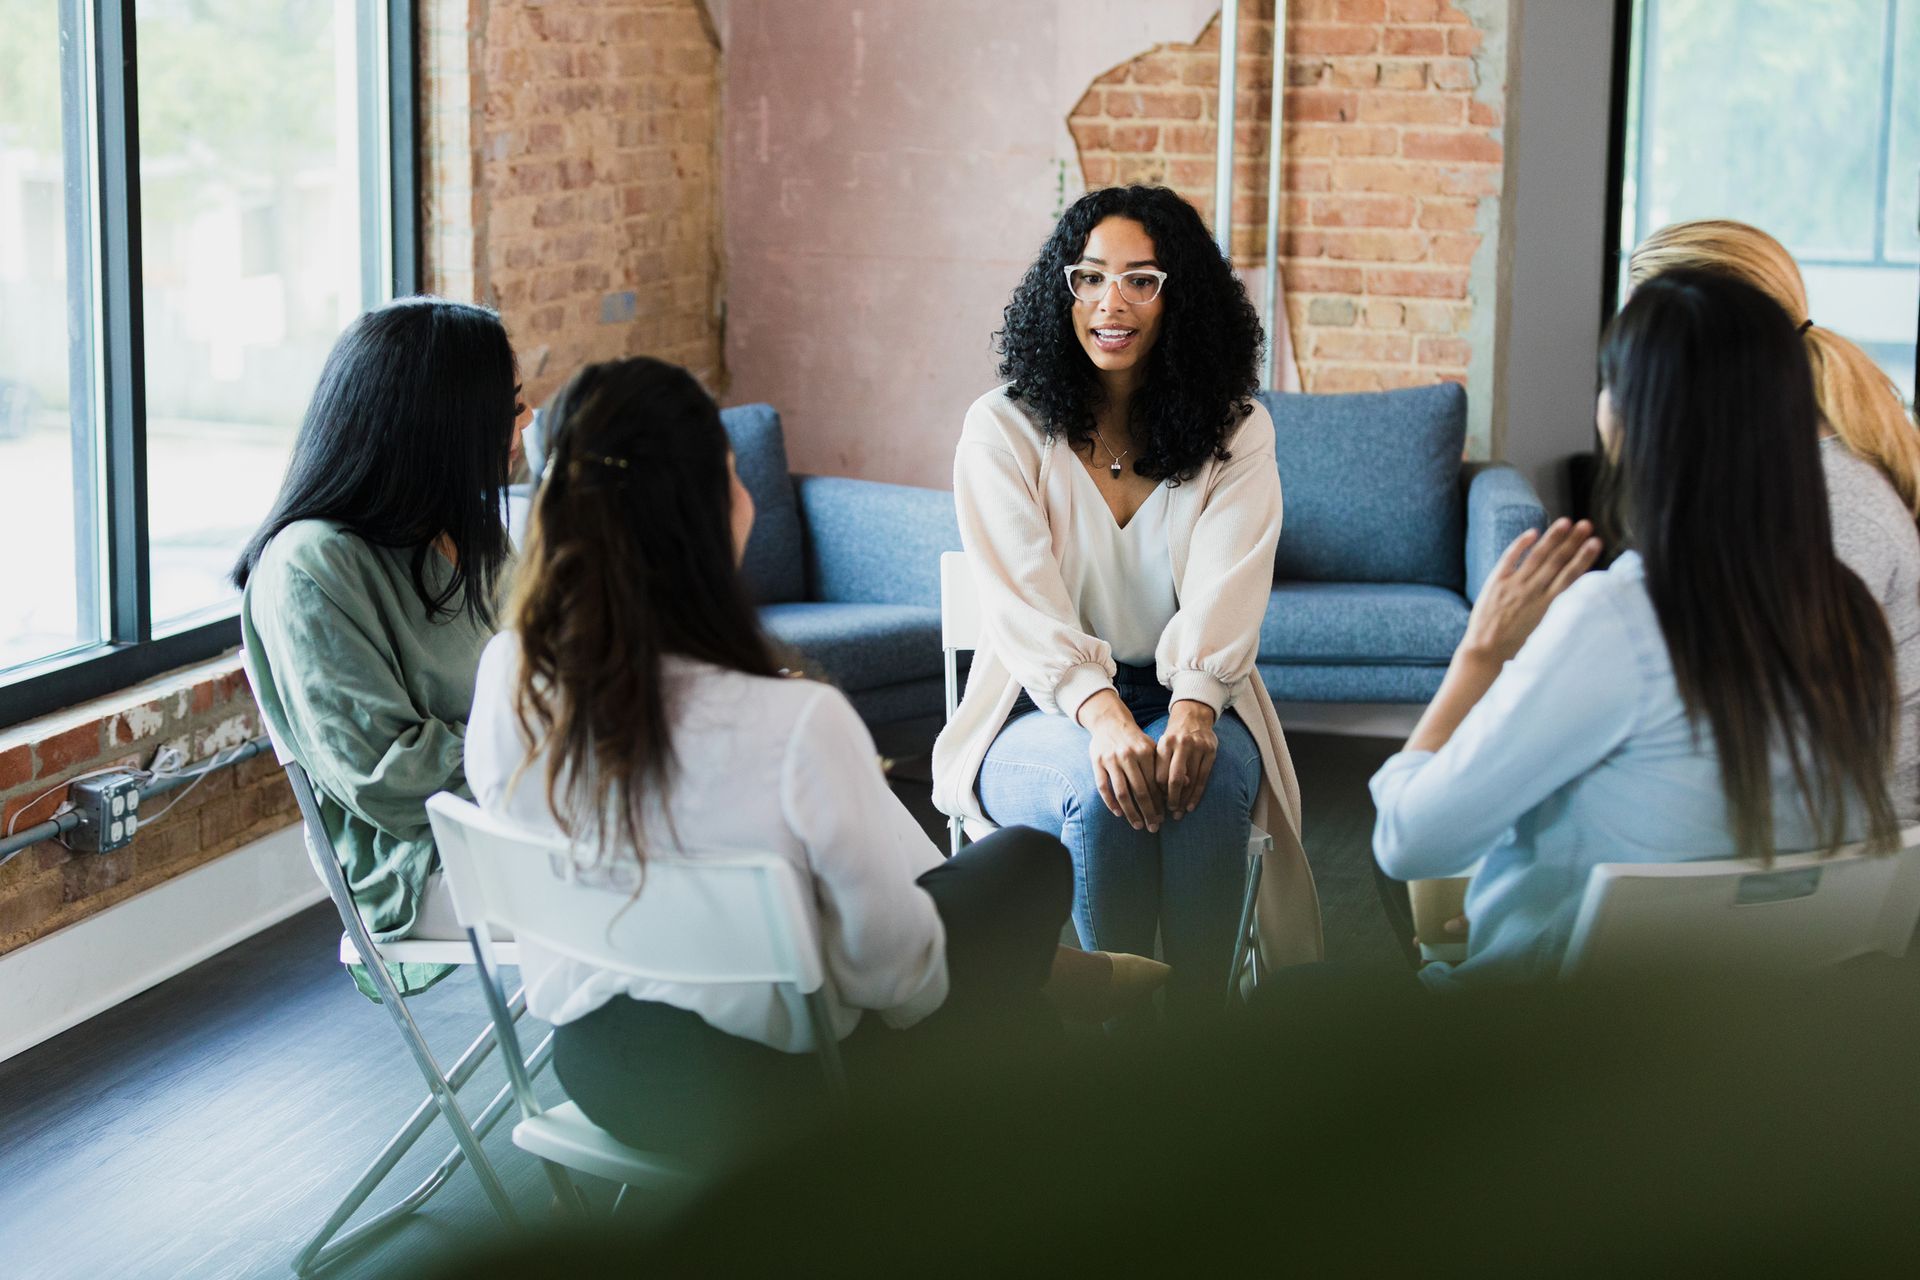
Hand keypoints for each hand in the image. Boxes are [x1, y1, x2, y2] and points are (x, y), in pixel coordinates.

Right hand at [1078, 690, 1164, 831]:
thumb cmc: (1134, 739)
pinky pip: (1104, 787)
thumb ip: (1165, 766)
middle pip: (1139, 791)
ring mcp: (1111, 760)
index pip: (1154, 783)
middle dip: (1148, 812)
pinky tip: (1118, 813)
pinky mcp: (1097, 763)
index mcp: (1145, 752)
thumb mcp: (1152, 748)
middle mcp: (1128, 756)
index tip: (1164, 818)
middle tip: (1153, 827)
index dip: (1159, 802)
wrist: (1109, 721)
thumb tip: (1188, 782)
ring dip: (1130, 812)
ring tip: (1137, 825)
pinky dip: (1110, 802)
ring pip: (1122, 792)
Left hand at [1156, 700, 1217, 817]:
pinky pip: (1204, 778)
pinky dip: (1197, 794)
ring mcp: (1198, 748)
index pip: (1159, 774)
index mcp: (1165, 744)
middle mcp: (1182, 745)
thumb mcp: (1161, 746)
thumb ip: (1159, 766)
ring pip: (1191, 781)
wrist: (1193, 715)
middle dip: (1171, 799)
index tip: (1155, 803)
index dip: (1157, 792)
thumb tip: (1158, 794)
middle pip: (1175, 779)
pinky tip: (1191, 806)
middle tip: (1168, 813)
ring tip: (1180, 813)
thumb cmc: (1173, 737)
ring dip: (1185, 800)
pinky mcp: (1211, 752)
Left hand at [1461, 519, 1602, 665]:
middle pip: (1557, 561)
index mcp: (1548, 607)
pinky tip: (1533, 532)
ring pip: (1537, 556)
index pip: (1571, 576)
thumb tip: (1577, 598)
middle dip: (1573, 542)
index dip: (1584, 558)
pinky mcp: (1495, 584)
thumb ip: (1559, 612)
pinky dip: (1521, 544)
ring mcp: (1514, 586)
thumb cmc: (1518, 649)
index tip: (1596, 542)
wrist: (1486, 654)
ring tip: (1566, 522)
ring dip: (1553, 538)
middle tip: (1587, 525)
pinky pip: (1510, 558)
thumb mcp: (1546, 632)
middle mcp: (1533, 593)